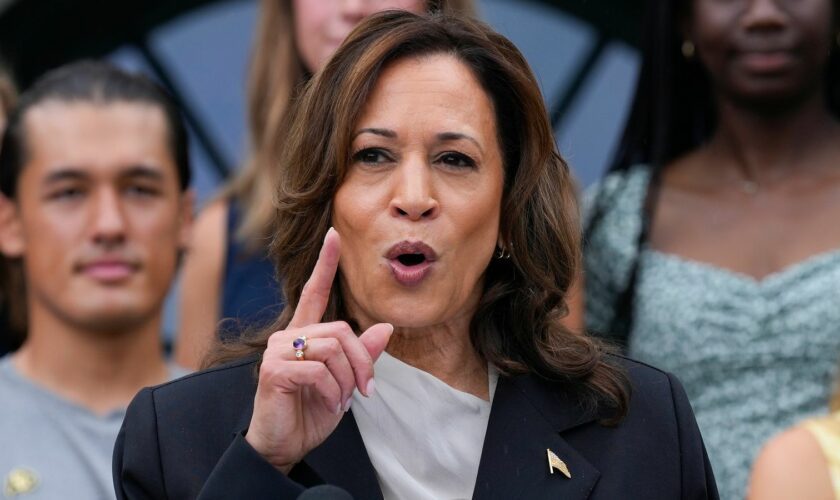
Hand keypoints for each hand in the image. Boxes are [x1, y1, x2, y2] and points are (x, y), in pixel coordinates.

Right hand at [245, 227, 392, 472]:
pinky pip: (318, 370)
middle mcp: (287, 336)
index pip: (314, 292)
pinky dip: (332, 391)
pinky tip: (328, 405)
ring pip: (333, 348)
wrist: (283, 446)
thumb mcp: (344, 383)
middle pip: (341, 330)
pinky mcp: (272, 370)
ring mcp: (277, 351)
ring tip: (342, 401)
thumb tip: (387, 327)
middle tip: (365, 390)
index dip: (325, 264)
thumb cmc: (310, 413)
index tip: (334, 235)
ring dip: (347, 380)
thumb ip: (362, 355)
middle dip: (362, 362)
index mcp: (303, 335)